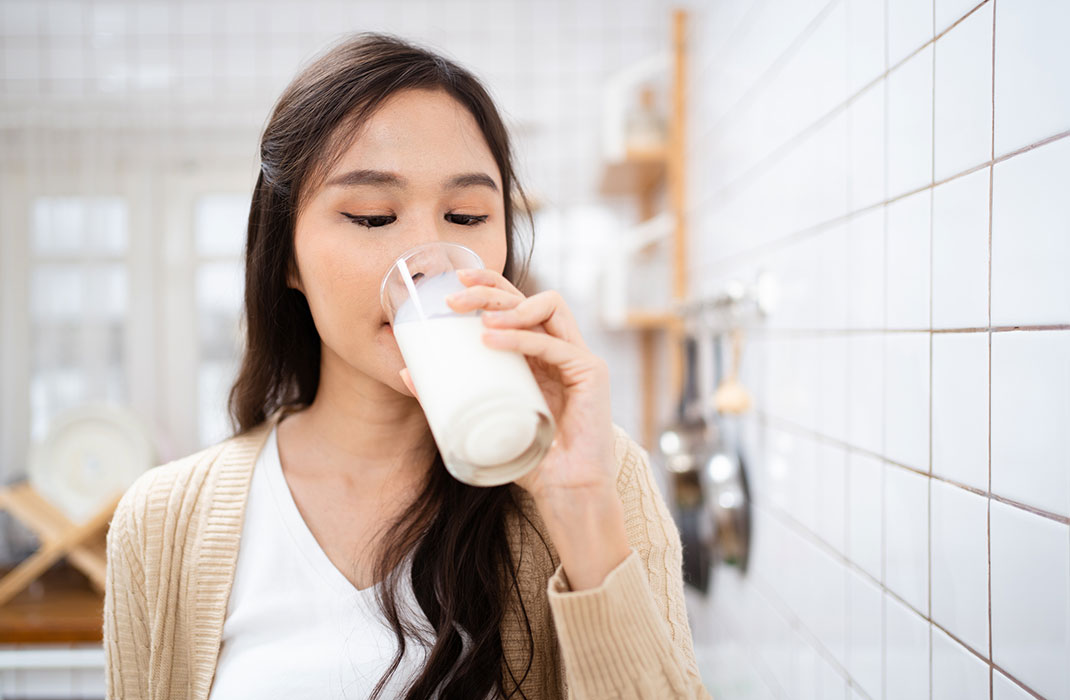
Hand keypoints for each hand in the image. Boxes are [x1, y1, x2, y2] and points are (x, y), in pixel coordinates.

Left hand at [398, 267, 616, 502]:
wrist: (568, 493)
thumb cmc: (530, 459)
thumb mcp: (483, 421)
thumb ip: (451, 397)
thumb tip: (408, 373)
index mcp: (537, 354)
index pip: (516, 303)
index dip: (489, 285)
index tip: (456, 282)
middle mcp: (560, 348)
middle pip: (528, 297)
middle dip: (491, 288)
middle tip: (455, 297)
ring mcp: (578, 358)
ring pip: (549, 306)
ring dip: (511, 305)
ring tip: (479, 318)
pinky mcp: (591, 372)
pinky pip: (554, 344)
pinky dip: (522, 338)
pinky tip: (493, 340)